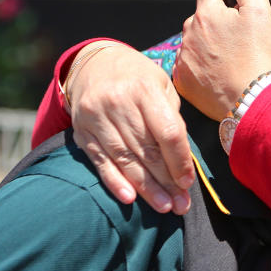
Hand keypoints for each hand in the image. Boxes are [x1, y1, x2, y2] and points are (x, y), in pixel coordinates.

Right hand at [67, 42, 194, 213]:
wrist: (94, 64)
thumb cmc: (138, 79)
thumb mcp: (161, 86)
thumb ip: (171, 118)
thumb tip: (181, 160)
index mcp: (144, 89)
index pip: (167, 132)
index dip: (180, 160)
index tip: (188, 181)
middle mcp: (118, 103)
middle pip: (146, 150)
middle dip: (166, 181)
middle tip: (181, 205)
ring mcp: (96, 117)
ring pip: (124, 159)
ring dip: (145, 188)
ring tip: (163, 207)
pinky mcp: (81, 132)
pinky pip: (100, 161)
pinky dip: (114, 182)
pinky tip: (129, 198)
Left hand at [174, 0, 270, 120]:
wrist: (252, 101)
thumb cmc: (260, 57)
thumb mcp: (260, 13)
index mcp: (207, 13)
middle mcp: (189, 33)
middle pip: (202, 15)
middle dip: (214, 15)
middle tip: (235, 26)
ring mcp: (183, 58)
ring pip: (194, 40)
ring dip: (206, 40)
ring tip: (229, 53)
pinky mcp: (182, 80)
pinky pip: (189, 64)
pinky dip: (200, 63)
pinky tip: (218, 70)